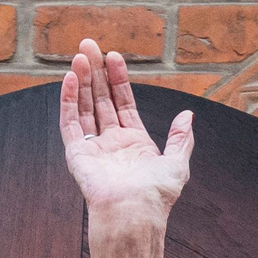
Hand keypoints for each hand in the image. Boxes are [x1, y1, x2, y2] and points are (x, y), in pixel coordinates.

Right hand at [60, 39, 192, 224]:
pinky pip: (70, 122)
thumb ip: (180, 138)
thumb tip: (188, 115)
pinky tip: (70, 78)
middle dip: (96, 72)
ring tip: (80, 55)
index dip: (119, 79)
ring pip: (85, 106)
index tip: (114, 56)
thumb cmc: (157, 195)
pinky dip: (69, 100)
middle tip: (89, 44)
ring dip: (82, 80)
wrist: (135, 213)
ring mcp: (94, 148)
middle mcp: (113, 143)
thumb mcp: (177, 163)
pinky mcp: (77, 154)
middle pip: (101, 99)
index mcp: (135, 143)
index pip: (124, 102)